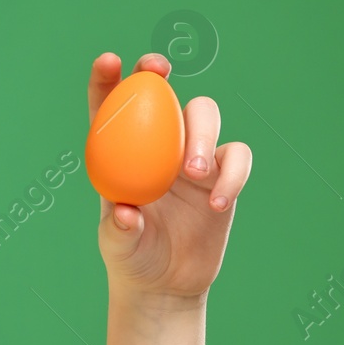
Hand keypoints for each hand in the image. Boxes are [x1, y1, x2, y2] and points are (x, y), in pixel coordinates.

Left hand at [88, 52, 252, 306]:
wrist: (166, 284)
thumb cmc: (132, 257)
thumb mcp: (117, 246)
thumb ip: (119, 229)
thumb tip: (126, 213)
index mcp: (120, 153)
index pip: (109, 107)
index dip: (106, 79)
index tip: (108, 60)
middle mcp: (156, 145)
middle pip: (161, 94)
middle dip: (156, 74)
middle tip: (157, 72)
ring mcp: (193, 156)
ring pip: (204, 115)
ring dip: (201, 133)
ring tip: (193, 173)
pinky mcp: (224, 175)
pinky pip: (237, 157)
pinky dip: (232, 174)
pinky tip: (218, 202)